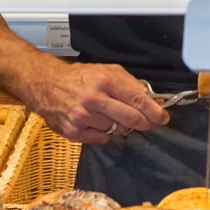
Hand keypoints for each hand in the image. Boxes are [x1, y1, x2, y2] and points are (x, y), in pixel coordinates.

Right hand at [21, 58, 168, 143]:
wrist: (46, 84)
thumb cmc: (80, 77)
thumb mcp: (107, 71)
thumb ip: (131, 84)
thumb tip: (153, 99)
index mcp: (105, 80)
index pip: (137, 99)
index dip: (153, 110)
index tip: (163, 117)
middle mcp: (94, 99)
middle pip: (130, 118)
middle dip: (143, 123)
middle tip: (147, 123)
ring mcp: (83, 117)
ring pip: (115, 129)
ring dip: (118, 125)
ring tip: (107, 113)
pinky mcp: (73, 131)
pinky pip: (101, 139)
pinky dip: (103, 133)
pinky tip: (96, 121)